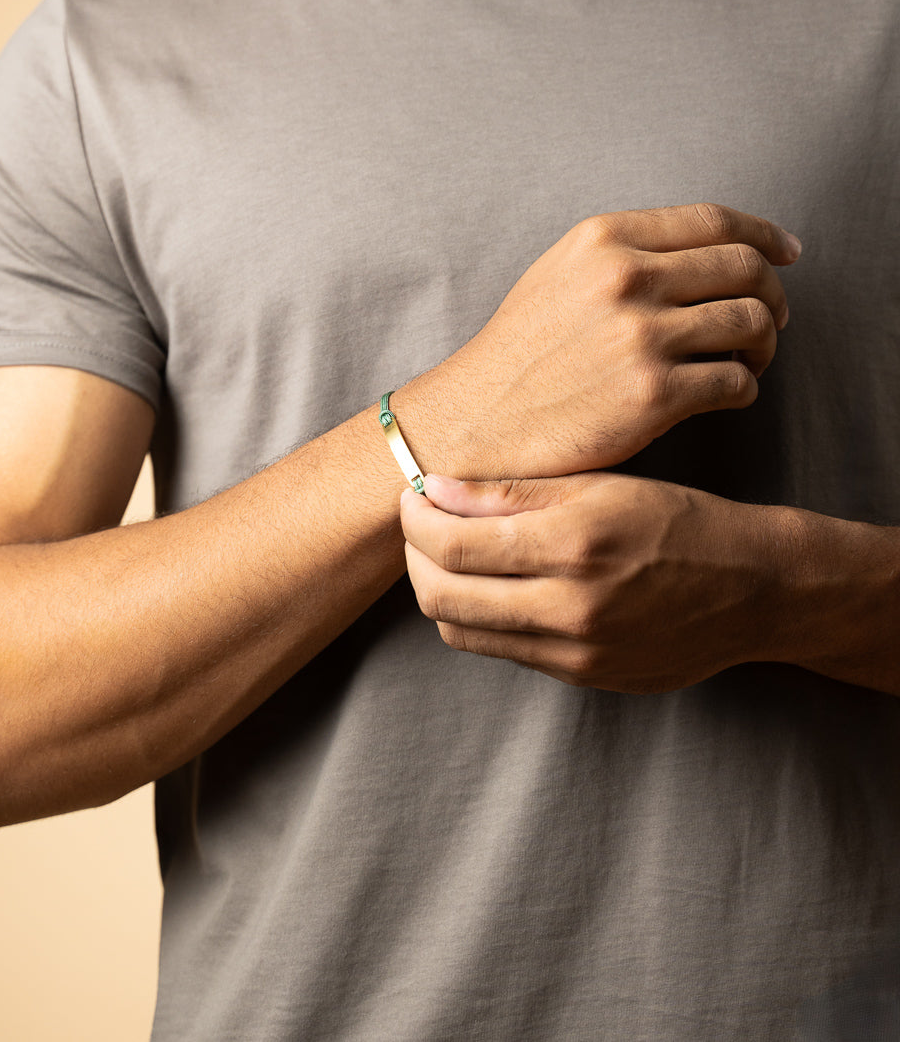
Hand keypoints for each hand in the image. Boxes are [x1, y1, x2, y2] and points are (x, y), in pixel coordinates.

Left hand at [400, 471, 795, 693]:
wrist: (752, 590)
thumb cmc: (677, 522)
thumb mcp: (602, 486)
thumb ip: (512, 493)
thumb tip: (434, 489)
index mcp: (574, 544)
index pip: (452, 545)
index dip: (415, 520)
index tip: (412, 497)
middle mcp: (570, 606)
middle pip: (441, 595)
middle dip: (414, 556)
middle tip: (420, 525)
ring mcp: (575, 652)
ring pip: (462, 630)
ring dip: (439, 589)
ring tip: (451, 553)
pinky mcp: (582, 677)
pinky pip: (502, 651)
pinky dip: (479, 616)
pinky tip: (492, 583)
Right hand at [420, 202, 800, 477]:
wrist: (478, 422)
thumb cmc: (520, 355)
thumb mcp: (558, 275)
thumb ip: (622, 252)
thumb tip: (703, 248)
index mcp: (604, 240)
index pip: (714, 220)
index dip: (765, 234)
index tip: (787, 252)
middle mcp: (626, 279)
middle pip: (746, 267)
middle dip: (773, 293)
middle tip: (771, 318)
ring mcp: (642, 337)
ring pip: (753, 322)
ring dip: (765, 343)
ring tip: (748, 359)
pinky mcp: (654, 396)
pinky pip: (738, 382)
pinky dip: (744, 388)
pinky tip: (724, 393)